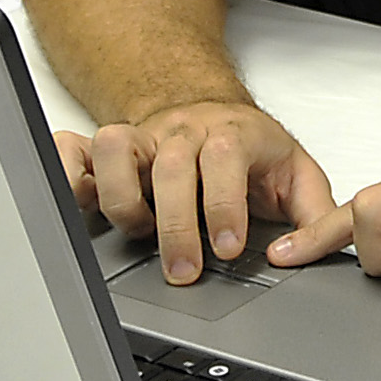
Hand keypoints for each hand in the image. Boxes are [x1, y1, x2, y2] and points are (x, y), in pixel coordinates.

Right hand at [55, 100, 338, 281]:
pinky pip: (75, 148)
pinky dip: (68, 172)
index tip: (228, 246)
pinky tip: (79, 202)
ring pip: (116, 149)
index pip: (225, 159)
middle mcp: (184, 132)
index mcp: (232, 135)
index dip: (223, 204)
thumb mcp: (294, 174)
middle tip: (185, 269)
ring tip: (138, 235)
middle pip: (172, 165)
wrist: (213, 111)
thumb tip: (305, 254)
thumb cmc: (251, 148)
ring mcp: (144, 138)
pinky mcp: (112, 150)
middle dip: (176, 223)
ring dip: (122, 197)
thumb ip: (312, 214)